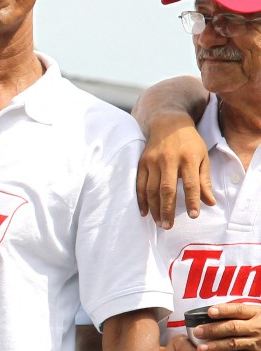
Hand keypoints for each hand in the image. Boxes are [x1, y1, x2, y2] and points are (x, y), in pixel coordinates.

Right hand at [136, 113, 214, 228]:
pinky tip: (145, 212)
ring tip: (159, 222)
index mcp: (188, 158)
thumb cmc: (189, 143)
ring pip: (151, 189)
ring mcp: (153, 161)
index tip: (193, 215)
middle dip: (167, 209)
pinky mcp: (142, 163)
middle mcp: (168, 160)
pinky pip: (139, 184)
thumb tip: (210, 202)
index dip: (192, 200)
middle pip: (166, 189)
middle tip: (168, 226)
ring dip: (154, 208)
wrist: (167, 123)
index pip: (190, 183)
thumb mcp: (202, 157)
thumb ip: (204, 180)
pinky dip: (141, 199)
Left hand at [191, 302, 260, 350]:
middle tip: (197, 332)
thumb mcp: (257, 315)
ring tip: (201, 349)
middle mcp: (256, 328)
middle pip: (232, 327)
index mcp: (255, 314)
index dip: (224, 310)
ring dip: (215, 347)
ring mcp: (256, 343)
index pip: (238, 310)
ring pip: (233, 344)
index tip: (210, 312)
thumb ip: (239, 313)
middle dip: (213, 330)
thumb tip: (211, 311)